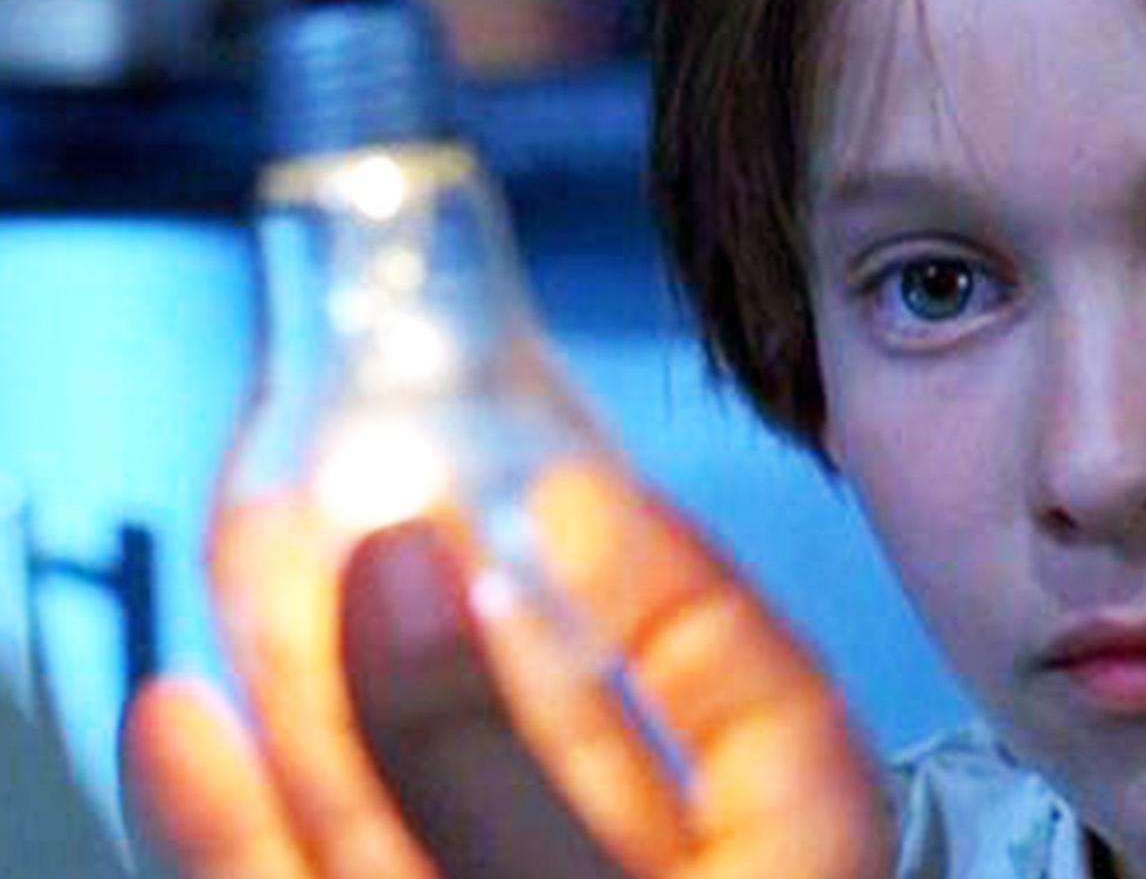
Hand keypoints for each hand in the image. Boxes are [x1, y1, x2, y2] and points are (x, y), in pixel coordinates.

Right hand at [124, 464, 891, 878]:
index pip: (762, 702)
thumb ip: (493, 765)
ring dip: (319, 686)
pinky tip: (189, 723)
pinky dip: (240, 833)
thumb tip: (399, 565)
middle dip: (441, 605)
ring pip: (417, 814)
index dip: (673, 581)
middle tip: (361, 479)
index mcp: (783, 873)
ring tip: (254, 546)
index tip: (575, 486)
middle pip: (553, 739)